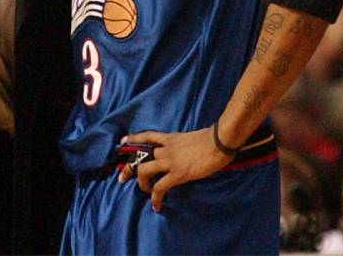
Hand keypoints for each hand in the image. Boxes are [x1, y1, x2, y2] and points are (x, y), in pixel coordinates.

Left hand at [117, 128, 232, 211]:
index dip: (133, 138)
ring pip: (144, 171)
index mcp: (170, 138)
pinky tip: (157, 206)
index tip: (122, 141)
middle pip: (140, 156)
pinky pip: (160, 187)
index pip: (147, 136)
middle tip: (122, 178)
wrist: (220, 141)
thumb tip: (186, 151)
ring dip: (142, 184)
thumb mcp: (193, 137)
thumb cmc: (213, 138)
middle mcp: (166, 148)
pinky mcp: (178, 174)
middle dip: (128, 168)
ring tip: (146, 192)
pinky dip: (156, 198)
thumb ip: (184, 144)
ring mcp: (170, 161)